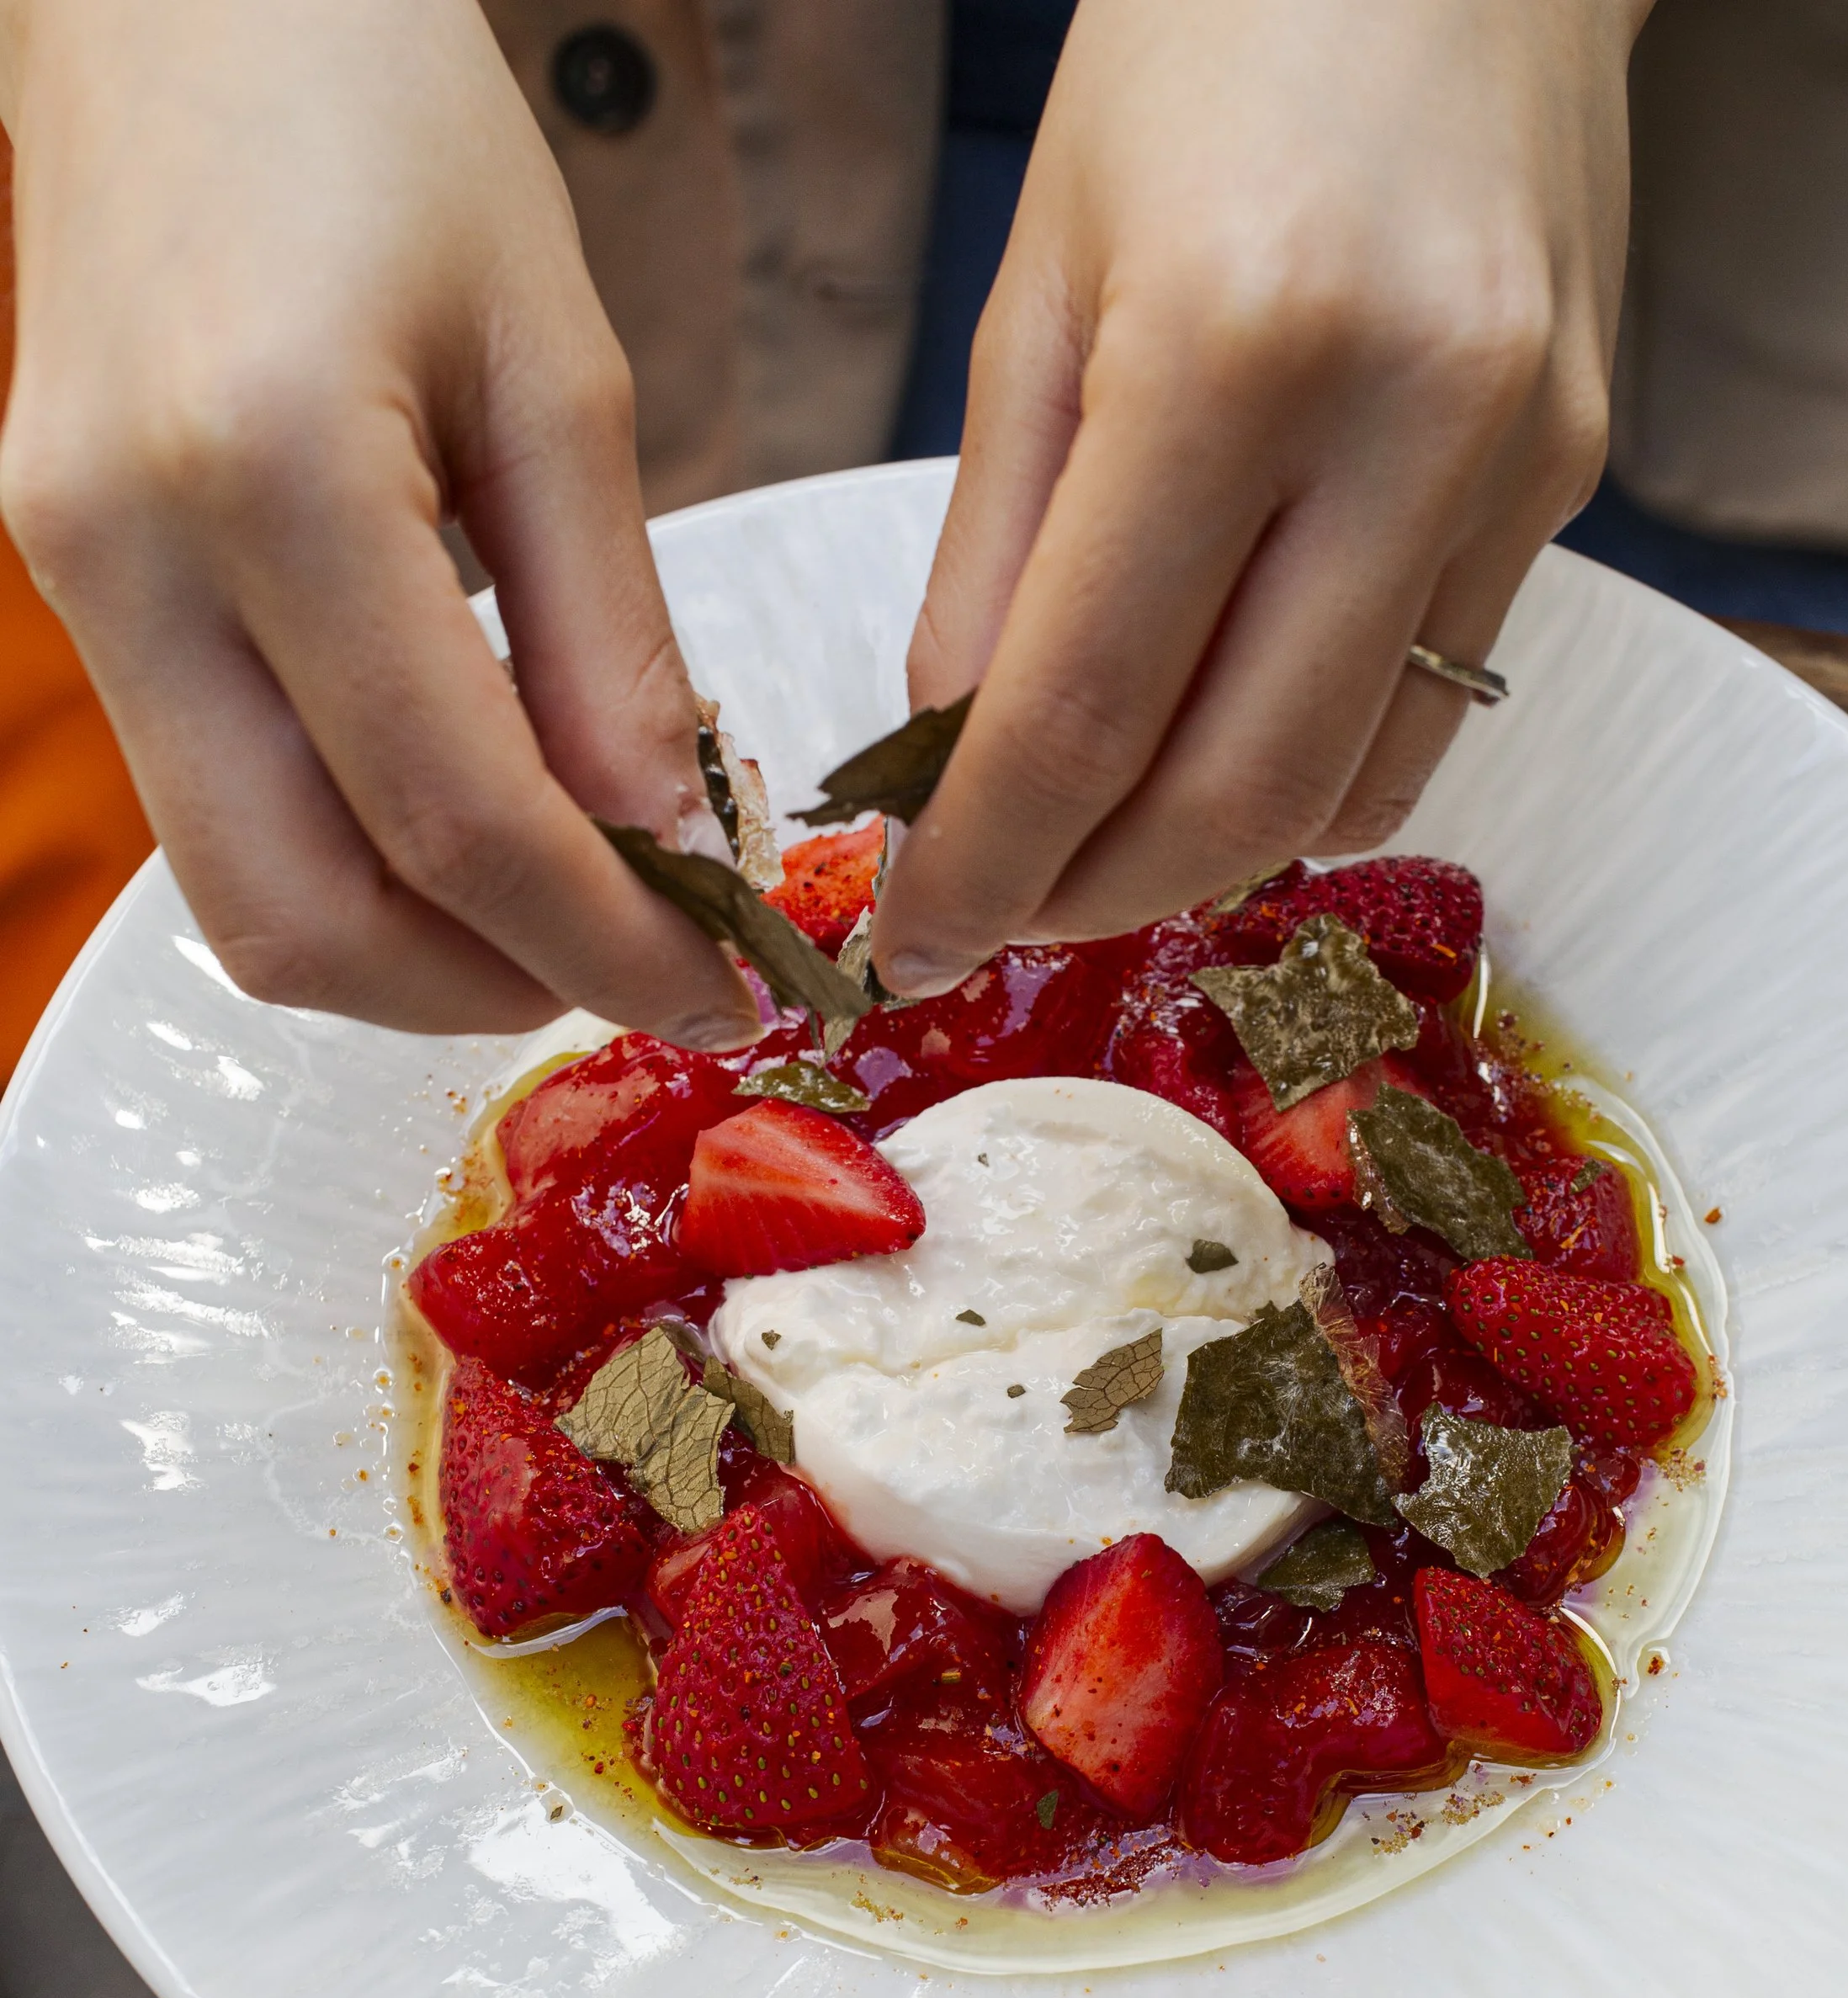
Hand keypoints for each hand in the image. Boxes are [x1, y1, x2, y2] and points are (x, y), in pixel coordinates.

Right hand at [0, 0, 755, 1043]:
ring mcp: (75, 582)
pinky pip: (217, 810)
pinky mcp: (74, 588)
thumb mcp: (557, 370)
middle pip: (305, 919)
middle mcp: (131, 554)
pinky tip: (473, 826)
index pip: (457, 821)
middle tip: (644, 970)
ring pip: (242, 900)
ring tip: (571, 910)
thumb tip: (666, 851)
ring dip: (417, 952)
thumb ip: (608, 636)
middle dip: (495, 989)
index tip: (727, 986)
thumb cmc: (383, 112)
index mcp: (268, 470)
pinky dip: (355, 864)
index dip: (607, 944)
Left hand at [872, 0, 1646, 995]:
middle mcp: (1410, 417)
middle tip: (1003, 912)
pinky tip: (1225, 736)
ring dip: (1201, 853)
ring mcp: (1518, 458)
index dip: (985, 863)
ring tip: (1097, 832)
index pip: (1084, 709)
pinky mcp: (1571, 478)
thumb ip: (994, 556)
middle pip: (1237, 795)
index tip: (915, 938)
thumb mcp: (1039, 287)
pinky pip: (1427, 710)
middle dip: (1093, 896)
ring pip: (1348, 786)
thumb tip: (954, 773)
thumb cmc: (1207, 52)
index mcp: (1235, 343)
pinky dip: (1306, 776)